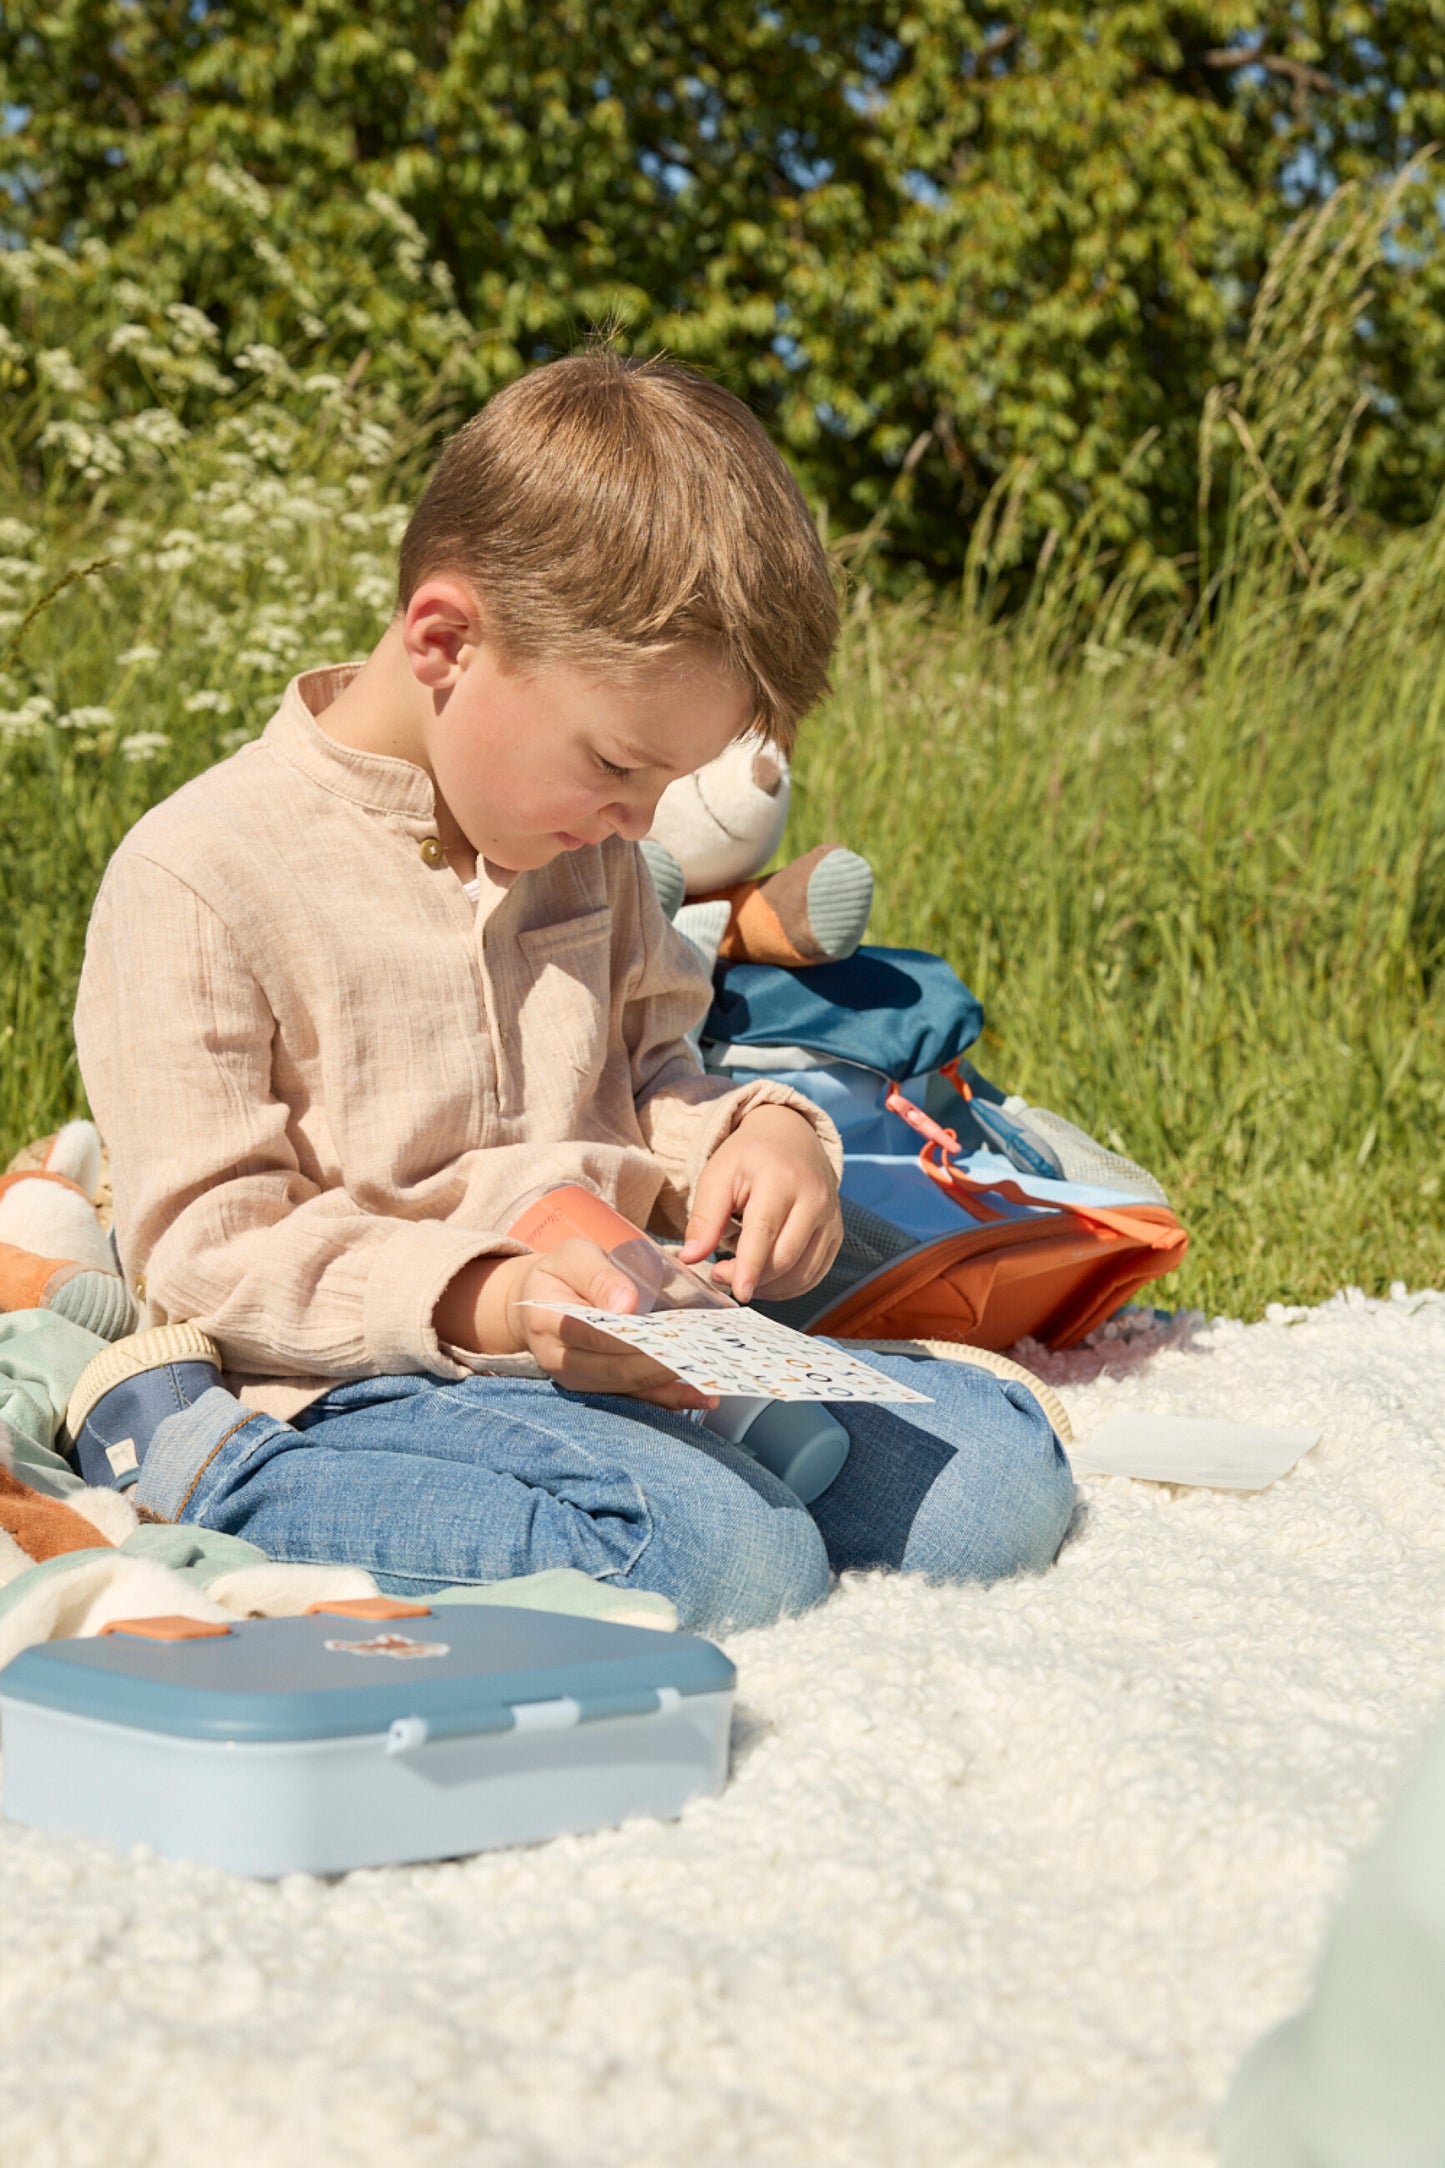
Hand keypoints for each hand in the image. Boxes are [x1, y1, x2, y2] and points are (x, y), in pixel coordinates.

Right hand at [434, 1240, 716, 1411]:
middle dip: (660, 1362)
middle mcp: (558, 1358)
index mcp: (547, 1319)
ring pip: (626, 1386)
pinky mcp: (594, 1389)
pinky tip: (700, 1397)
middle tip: (701, 1351)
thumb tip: (627, 1304)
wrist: (536, 1301)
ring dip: (669, 1382)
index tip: (671, 1330)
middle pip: (614, 1367)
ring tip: (710, 1374)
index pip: (593, 1333)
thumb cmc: (561, 1273)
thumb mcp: (574, 1257)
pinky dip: (667, 1399)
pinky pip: (632, 1397)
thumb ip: (598, 1275)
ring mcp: (576, 1379)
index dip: (633, 1335)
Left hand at [679, 1103, 841, 1303]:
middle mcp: (814, 1198)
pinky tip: (764, 1280)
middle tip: (719, 1272)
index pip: (765, 1230)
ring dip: (768, 1286)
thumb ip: (704, 1218)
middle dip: (751, 1276)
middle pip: (785, 1258)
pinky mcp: (836, 1234)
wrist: (791, 1136)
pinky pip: (814, 1275)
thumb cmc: (749, 1157)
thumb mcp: (718, 1176)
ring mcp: (831, 1218)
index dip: (750, 1266)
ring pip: (802, 1272)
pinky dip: (787, 1287)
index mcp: (781, 1178)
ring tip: (740, 1274)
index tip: (738, 1292)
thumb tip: (691, 1257)